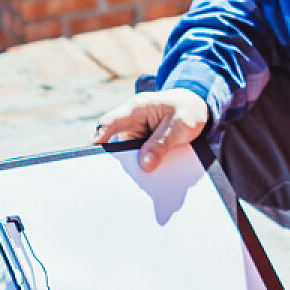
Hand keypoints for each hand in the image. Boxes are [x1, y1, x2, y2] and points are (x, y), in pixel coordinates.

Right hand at [95, 86, 211, 170]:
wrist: (196, 107)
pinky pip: (135, 157)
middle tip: (116, 178)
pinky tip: (146, 179)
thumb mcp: (179, 126)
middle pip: (115, 142)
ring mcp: (135, 133)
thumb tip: (145, 165)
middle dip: (115, 160)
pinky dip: (140, 166)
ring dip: (131, 166)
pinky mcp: (140, 143)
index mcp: (138, 108)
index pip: (112, 121)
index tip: (93, 149)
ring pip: (125, 153)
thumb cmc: (186, 110)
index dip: (101, 136)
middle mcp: (131, 120)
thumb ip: (162, 145)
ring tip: (136, 182)